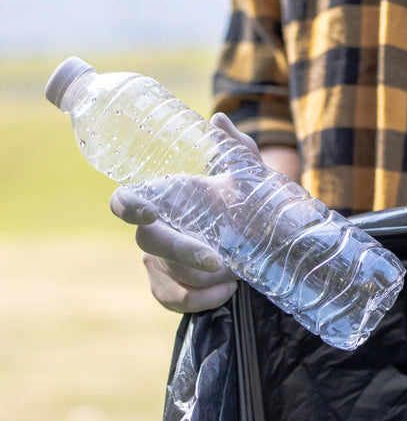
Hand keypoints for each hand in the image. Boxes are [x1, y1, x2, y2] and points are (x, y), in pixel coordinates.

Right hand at [109, 112, 294, 312]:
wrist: (265, 237)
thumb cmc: (246, 200)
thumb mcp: (247, 175)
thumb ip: (235, 148)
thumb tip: (218, 120)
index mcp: (163, 201)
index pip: (127, 202)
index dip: (128, 207)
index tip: (146, 212)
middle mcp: (156, 231)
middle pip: (151, 243)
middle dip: (184, 252)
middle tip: (219, 260)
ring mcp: (161, 263)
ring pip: (169, 274)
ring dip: (204, 277)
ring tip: (237, 271)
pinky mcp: (171, 288)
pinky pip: (176, 300)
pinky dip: (202, 300)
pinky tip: (227, 291)